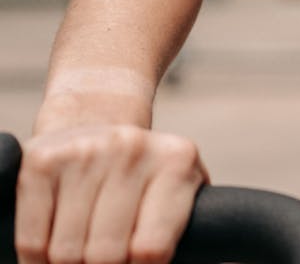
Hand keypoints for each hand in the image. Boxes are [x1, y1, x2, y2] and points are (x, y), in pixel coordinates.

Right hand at [15, 125, 207, 263]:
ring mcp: (86, 151)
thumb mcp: (179, 192)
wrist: (96, 121)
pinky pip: (32, 241)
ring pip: (65, 253)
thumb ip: (196, 230)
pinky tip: (52, 250)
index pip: (152, 249)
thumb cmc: (144, 178)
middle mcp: (133, 148)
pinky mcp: (42, 162)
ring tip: (82, 255)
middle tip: (106, 261)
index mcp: (178, 161)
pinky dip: (36, 261)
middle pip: (105, 255)